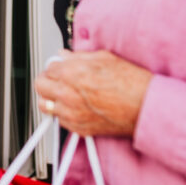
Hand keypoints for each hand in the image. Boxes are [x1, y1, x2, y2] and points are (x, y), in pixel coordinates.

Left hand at [34, 50, 152, 136]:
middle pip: (40, 86)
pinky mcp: (78, 128)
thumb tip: (65, 55)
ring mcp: (71, 113)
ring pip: (45, 105)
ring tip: (62, 95)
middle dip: (47, 80)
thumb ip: (79, 56)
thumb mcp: (104, 58)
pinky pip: (59, 120)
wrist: (145, 107)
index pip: (48, 67)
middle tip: (56, 79)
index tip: (61, 67)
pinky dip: (63, 114)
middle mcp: (67, 94)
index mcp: (71, 73)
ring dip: (51, 98)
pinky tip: (75, 107)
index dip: (56, 66)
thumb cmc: (130, 83)